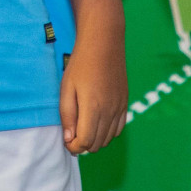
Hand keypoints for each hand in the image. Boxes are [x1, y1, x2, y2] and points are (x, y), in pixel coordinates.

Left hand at [58, 26, 127, 154]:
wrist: (104, 44)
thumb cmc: (80, 64)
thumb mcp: (67, 88)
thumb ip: (68, 116)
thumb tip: (69, 139)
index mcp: (93, 108)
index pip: (85, 142)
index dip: (73, 147)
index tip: (66, 141)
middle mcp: (109, 112)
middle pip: (97, 144)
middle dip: (83, 145)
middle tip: (72, 135)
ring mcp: (119, 108)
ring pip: (108, 139)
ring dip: (95, 140)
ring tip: (82, 128)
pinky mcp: (125, 104)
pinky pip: (118, 129)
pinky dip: (107, 133)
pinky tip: (97, 123)